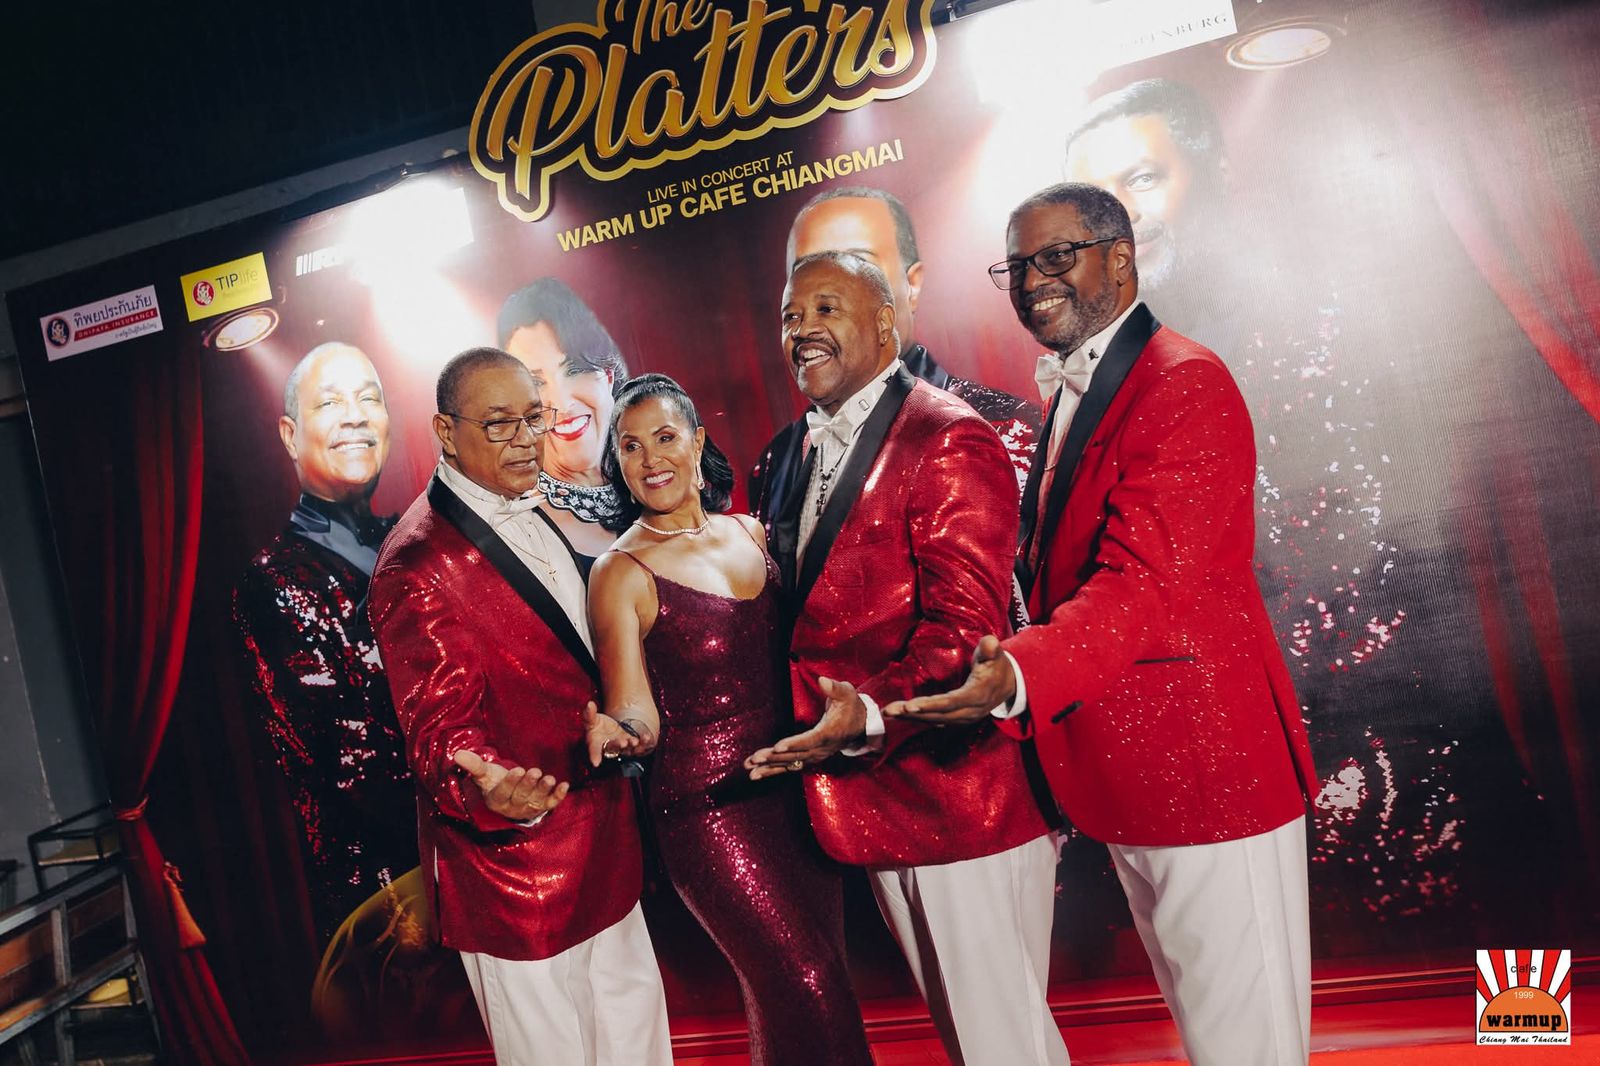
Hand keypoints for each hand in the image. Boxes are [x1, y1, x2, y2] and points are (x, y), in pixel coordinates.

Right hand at [452, 748, 568, 820]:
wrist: (510, 796)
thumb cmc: (495, 781)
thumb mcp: (485, 773)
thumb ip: (474, 765)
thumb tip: (458, 753)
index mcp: (497, 800)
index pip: (503, 792)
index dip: (510, 783)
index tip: (517, 769)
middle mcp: (513, 808)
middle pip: (521, 796)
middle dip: (528, 784)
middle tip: (535, 772)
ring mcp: (529, 808)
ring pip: (537, 800)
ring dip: (544, 789)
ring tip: (549, 778)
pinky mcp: (543, 807)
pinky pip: (552, 804)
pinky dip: (558, 796)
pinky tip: (564, 785)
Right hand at [584, 701, 655, 766]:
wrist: (607, 728)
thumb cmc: (597, 726)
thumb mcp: (591, 719)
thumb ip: (589, 714)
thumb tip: (589, 704)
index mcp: (596, 743)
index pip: (594, 750)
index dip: (594, 756)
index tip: (595, 762)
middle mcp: (609, 747)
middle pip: (613, 748)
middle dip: (618, 745)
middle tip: (622, 742)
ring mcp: (621, 746)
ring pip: (627, 749)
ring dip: (632, 746)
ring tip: (635, 741)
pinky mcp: (630, 742)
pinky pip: (637, 745)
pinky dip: (643, 742)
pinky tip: (647, 737)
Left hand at [745, 676, 866, 779]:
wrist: (861, 725)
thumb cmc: (852, 707)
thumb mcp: (847, 693)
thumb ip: (835, 688)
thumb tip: (822, 681)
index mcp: (830, 733)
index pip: (810, 740)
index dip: (794, 744)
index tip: (778, 747)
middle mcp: (821, 749)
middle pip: (796, 755)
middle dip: (774, 758)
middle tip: (754, 758)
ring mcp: (815, 755)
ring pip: (791, 764)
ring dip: (770, 767)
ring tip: (750, 770)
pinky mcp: (809, 758)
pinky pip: (790, 766)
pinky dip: (773, 770)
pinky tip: (757, 772)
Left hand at [883, 635, 1014, 723]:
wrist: (1008, 685)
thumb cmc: (998, 666)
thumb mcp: (997, 655)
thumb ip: (991, 649)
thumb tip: (990, 642)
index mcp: (978, 696)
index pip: (952, 703)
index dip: (931, 705)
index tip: (911, 705)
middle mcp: (970, 711)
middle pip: (938, 715)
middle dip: (913, 714)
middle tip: (890, 710)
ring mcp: (963, 717)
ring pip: (934, 720)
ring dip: (910, 717)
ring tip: (888, 712)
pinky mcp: (956, 718)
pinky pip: (934, 719)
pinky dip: (916, 718)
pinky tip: (899, 715)